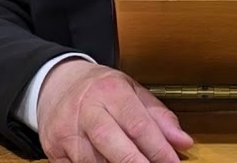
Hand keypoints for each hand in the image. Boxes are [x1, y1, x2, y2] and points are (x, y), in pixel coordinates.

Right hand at [37, 59, 192, 162]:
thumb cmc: (101, 89)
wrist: (57, 82)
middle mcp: (86, 109)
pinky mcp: (53, 148)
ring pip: (92, 161)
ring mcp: (66, 129)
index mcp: (111, 91)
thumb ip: (159, 117)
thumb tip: (183, 142)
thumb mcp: (133, 91)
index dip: (158, 149)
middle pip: (111, 142)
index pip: (138, 124)